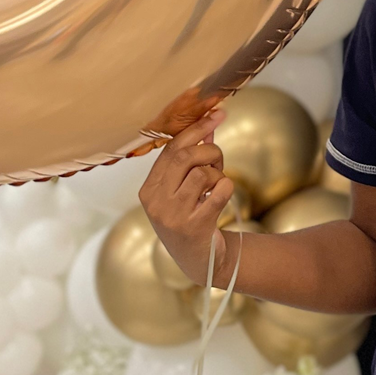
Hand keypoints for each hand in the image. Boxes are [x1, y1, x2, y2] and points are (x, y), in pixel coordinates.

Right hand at [138, 109, 234, 286]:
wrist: (200, 261)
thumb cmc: (191, 218)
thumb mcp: (184, 189)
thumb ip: (192, 159)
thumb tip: (208, 126)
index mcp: (149, 189)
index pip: (170, 148)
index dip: (196, 128)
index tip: (217, 114)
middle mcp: (156, 202)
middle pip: (186, 156)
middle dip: (210, 151)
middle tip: (219, 161)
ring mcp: (173, 216)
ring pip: (202, 173)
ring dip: (218, 174)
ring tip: (216, 186)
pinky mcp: (194, 227)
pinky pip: (219, 191)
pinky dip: (227, 188)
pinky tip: (221, 197)